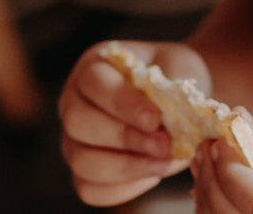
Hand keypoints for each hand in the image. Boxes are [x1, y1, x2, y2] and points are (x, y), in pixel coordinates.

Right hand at [58, 40, 211, 206]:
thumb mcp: (179, 66)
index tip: (156, 119)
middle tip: (163, 145)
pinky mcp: (82, 170)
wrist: (175, 94)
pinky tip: (152, 175)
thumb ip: (172, 87)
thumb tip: (168, 122)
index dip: (122, 103)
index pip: (94, 81)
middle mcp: (74, 100)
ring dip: (126, 167)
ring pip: (82, 161)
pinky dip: (123, 188)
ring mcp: (73, 138)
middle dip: (125, 138)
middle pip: (79, 123)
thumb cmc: (172, 74)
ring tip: (163, 163)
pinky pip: (90, 189)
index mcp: (94, 64)